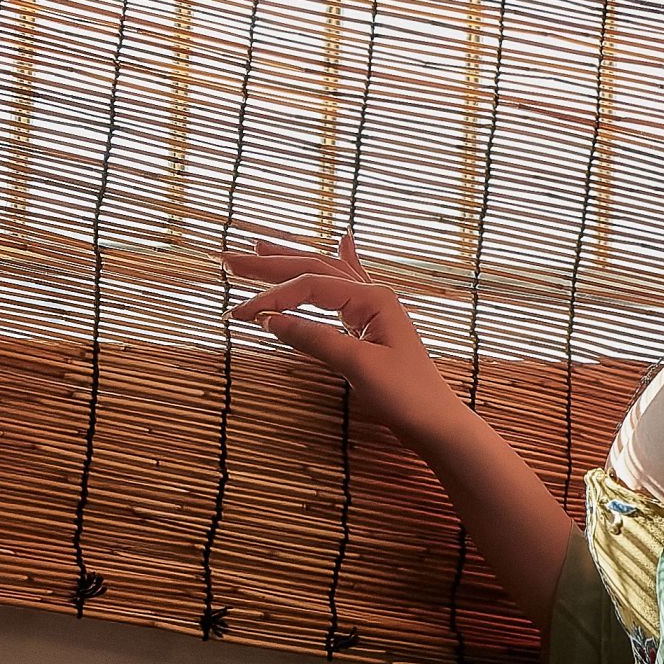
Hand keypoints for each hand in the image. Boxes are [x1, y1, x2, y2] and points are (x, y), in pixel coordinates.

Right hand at [226, 227, 463, 453]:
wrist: (436, 422)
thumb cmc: (406, 395)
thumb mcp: (357, 366)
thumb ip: (314, 339)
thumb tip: (270, 321)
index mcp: (373, 297)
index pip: (310, 286)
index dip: (272, 298)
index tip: (239, 315)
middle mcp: (373, 294)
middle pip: (314, 268)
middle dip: (270, 264)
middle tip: (228, 259)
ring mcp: (374, 308)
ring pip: (326, 274)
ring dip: (291, 260)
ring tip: (260, 245)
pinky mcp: (372, 325)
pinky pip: (348, 284)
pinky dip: (340, 262)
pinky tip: (344, 240)